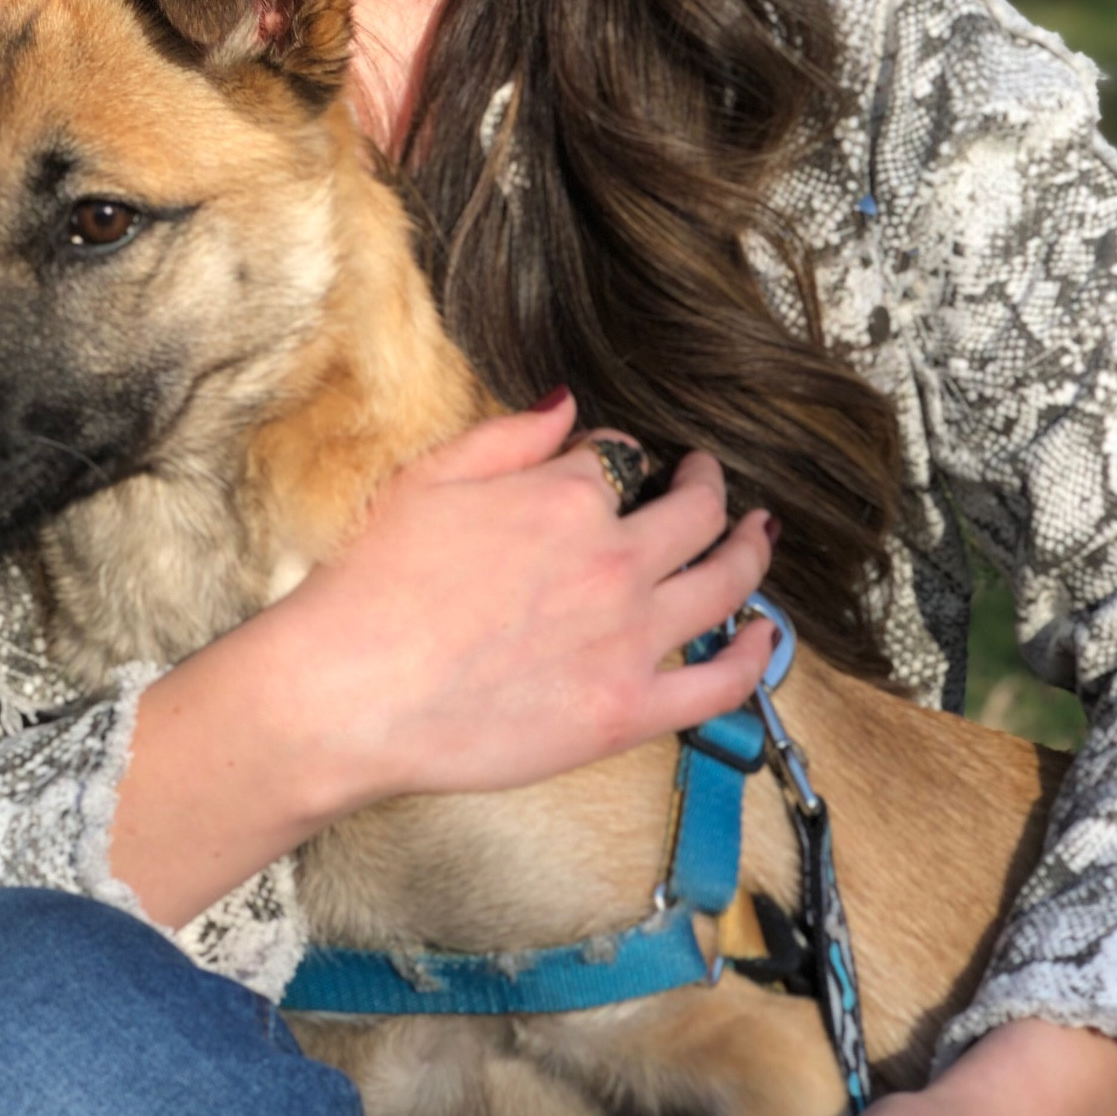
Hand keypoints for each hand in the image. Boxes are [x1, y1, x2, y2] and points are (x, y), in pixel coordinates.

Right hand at [111, 389, 774, 926]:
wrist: (353, 689)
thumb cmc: (377, 584)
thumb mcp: (434, 477)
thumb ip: (511, 437)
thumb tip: (566, 404)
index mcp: (569, 497)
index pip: (623, 458)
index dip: (620, 456)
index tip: (616, 464)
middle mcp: (614, 559)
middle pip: (695, 512)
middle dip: (707, 487)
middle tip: (709, 480)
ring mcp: (629, 638)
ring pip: (726, 583)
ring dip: (751, 550)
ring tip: (758, 534)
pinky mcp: (628, 711)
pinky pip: (721, 684)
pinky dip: (755, 655)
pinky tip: (764, 635)